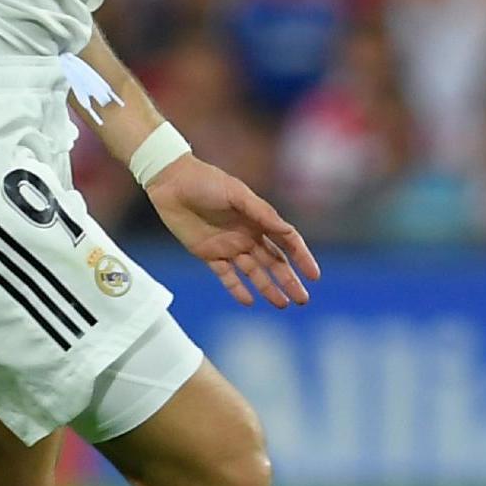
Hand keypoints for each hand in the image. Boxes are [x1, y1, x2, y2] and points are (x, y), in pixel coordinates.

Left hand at [146, 155, 319, 308]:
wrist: (171, 182)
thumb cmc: (206, 181)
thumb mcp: (237, 193)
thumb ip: (261, 212)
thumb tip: (288, 231)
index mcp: (257, 219)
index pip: (287, 242)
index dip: (302, 258)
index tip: (314, 275)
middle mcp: (247, 235)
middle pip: (273, 262)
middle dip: (288, 280)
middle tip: (302, 299)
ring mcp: (228, 246)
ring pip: (253, 272)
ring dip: (268, 288)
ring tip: (282, 305)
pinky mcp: (208, 253)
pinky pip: (226, 276)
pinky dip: (237, 289)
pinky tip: (249, 301)